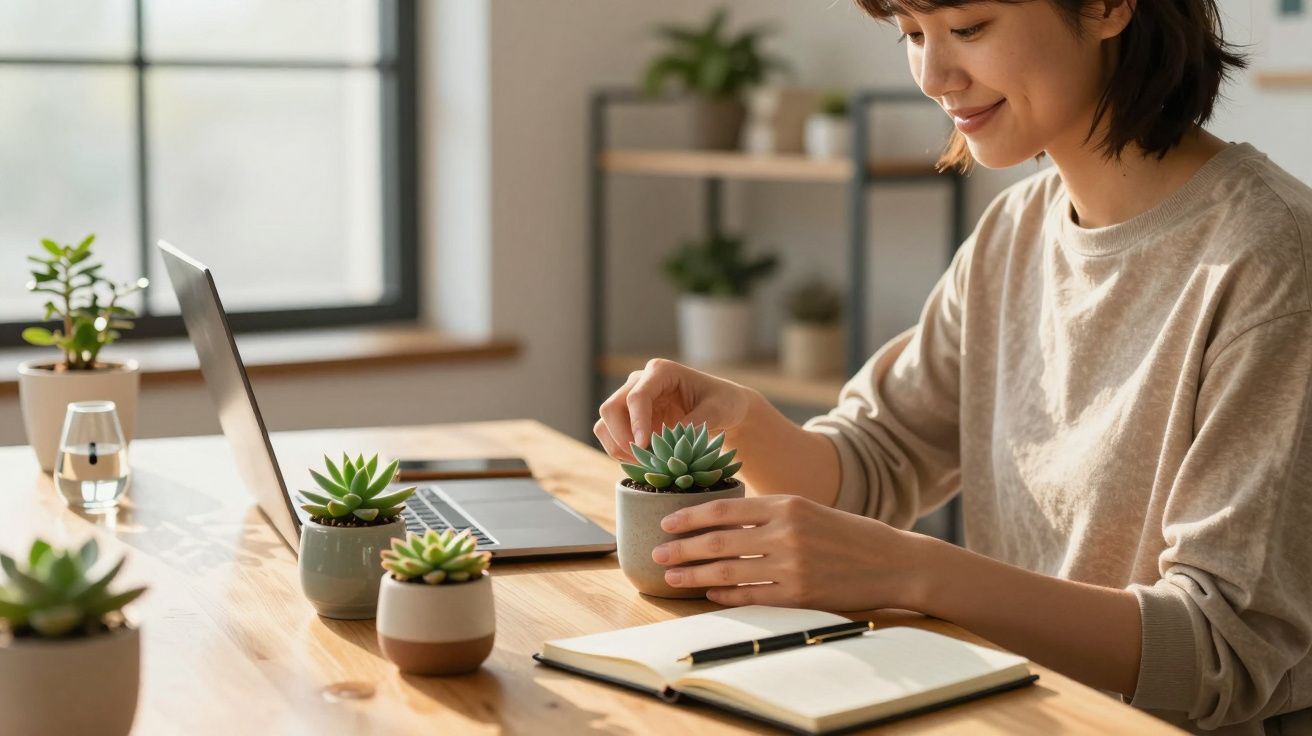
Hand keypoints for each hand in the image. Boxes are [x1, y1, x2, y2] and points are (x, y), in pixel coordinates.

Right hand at [594, 358, 758, 462]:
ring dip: (618, 447)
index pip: (637, 396)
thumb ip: (695, 422)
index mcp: (661, 371)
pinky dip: (620, 453)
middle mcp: (640, 382)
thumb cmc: (723, 403)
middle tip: (644, 460)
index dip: (637, 422)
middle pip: (611, 408)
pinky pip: (611, 437)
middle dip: (622, 437)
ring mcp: (630, 400)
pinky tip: (642, 462)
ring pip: (605, 424)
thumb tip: (671, 440)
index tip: (644, 446)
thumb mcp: (718, 411)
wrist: (722, 409)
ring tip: (644, 464)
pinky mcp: (629, 419)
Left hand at [652, 495, 932, 611]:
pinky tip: (708, 593)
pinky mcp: (799, 595)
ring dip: (694, 575)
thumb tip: (721, 521)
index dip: (690, 516)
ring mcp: (791, 565)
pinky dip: (725, 595)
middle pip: (718, 541)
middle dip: (681, 548)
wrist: (893, 561)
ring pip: (728, 570)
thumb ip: (770, 513)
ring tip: (671, 578)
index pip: (725, 509)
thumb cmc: (847, 534)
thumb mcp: (808, 509)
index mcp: (786, 504)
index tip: (665, 522)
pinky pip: (750, 596)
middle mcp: (786, 532)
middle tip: (656, 553)